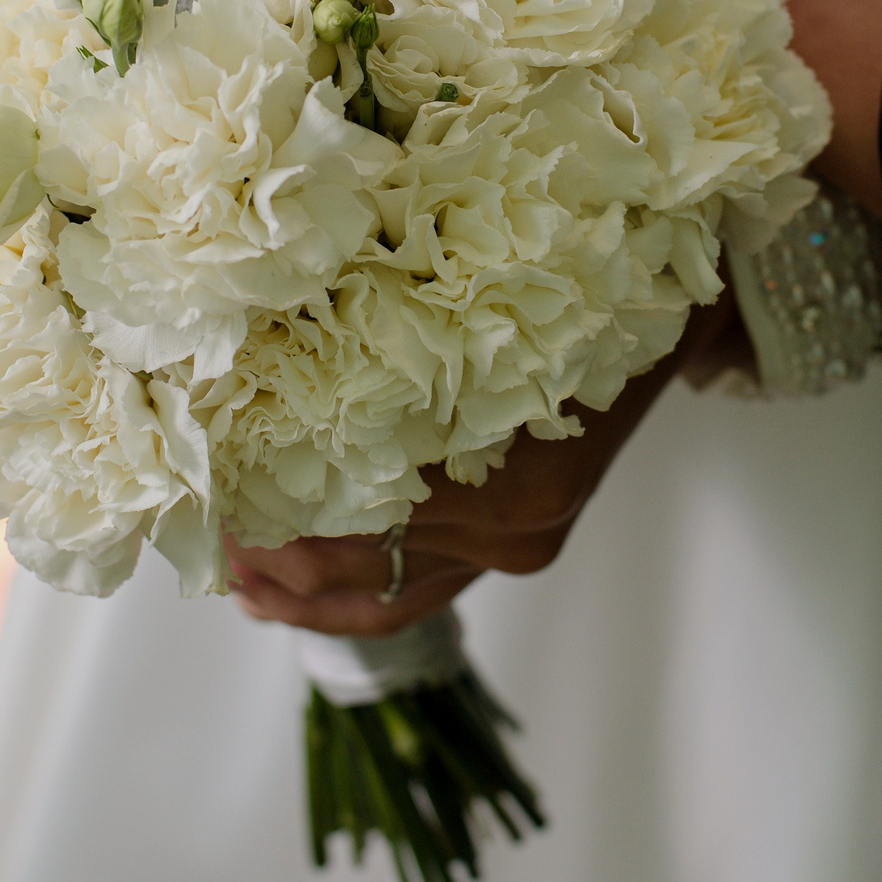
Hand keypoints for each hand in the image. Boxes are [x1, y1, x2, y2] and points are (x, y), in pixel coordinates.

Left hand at [226, 337, 708, 636]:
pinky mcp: (523, 550)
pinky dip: (352, 600)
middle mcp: (505, 520)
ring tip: (235, 576)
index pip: (345, 499)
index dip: (264, 494)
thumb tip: (262, 330)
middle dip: (270, 546)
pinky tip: (289, 600)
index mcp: (491, 456)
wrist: (681, 307)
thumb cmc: (575, 280)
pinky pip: (421, 593)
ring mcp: (516, 544)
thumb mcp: (477, 293)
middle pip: (356, 556)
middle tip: (201, 524)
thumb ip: (386, 328)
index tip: (202, 476)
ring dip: (300, 587)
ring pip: (383, 592)